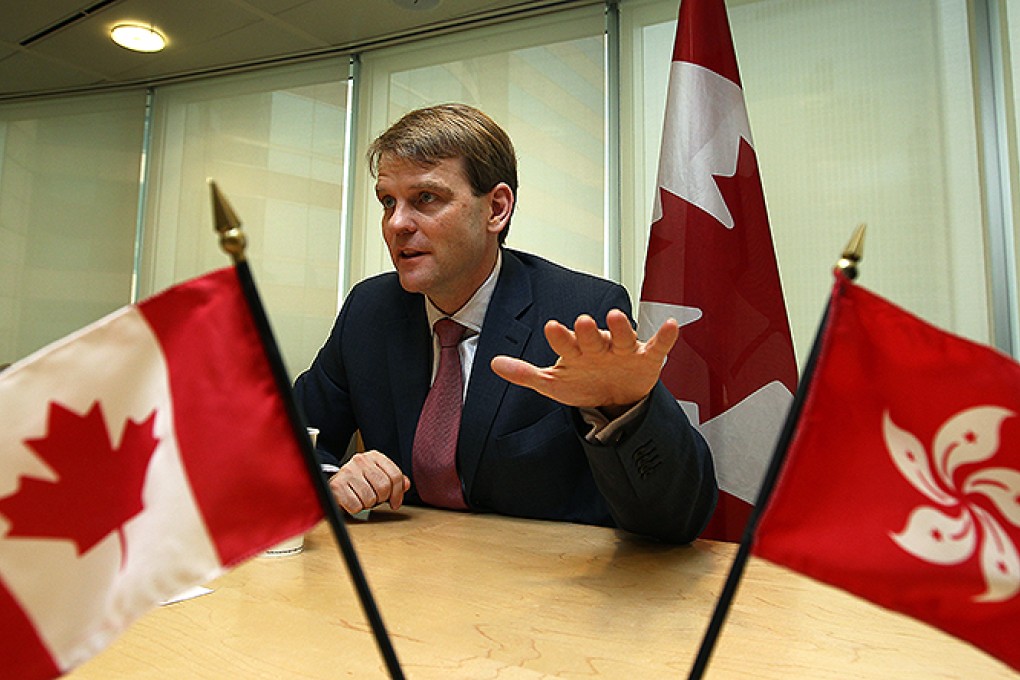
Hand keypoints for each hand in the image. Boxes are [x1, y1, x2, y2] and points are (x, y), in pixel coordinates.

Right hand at [328, 450, 410, 513]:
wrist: (332, 483)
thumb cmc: (357, 481)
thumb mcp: (377, 476)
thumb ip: (393, 480)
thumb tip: (406, 484)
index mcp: (374, 456)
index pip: (395, 475)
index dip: (398, 493)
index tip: (395, 502)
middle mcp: (360, 461)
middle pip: (384, 487)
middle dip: (381, 498)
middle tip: (375, 499)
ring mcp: (347, 472)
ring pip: (370, 498)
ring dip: (367, 504)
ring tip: (361, 498)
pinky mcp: (337, 486)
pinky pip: (356, 506)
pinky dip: (355, 508)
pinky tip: (352, 501)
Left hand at [490, 309, 677, 415]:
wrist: (616, 401)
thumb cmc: (584, 384)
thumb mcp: (554, 383)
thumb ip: (525, 374)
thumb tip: (494, 363)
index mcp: (576, 351)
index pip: (566, 342)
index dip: (560, 337)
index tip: (552, 328)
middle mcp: (599, 346)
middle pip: (593, 337)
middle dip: (588, 331)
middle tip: (583, 322)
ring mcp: (623, 350)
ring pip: (623, 336)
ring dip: (621, 327)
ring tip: (616, 317)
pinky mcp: (646, 358)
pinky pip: (658, 346)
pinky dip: (665, 336)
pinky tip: (670, 326)